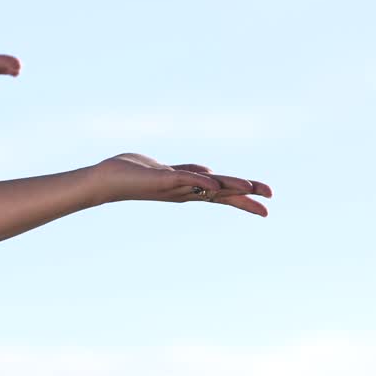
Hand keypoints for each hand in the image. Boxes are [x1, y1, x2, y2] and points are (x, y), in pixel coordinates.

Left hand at [92, 153, 273, 216]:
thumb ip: (188, 173)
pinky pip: (185, 178)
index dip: (243, 197)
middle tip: (270, 200)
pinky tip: (215, 180)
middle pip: (221, 193)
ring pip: (208, 186)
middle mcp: (184, 191)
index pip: (221, 193)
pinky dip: (200, 179)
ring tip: (253, 187)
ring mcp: (174, 186)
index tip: (266, 202)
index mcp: (188, 189)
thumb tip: (209, 173)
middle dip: (246, 196)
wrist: (105, 180)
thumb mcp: (168, 172)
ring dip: (230, 186)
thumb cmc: (134, 175)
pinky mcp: (162, 179)